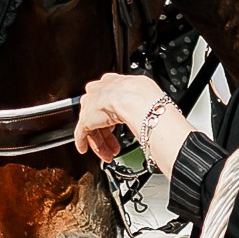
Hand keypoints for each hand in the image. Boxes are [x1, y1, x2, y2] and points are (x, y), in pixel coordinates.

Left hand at [73, 72, 190, 169]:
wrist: (135, 99)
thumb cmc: (144, 95)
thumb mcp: (144, 93)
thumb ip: (141, 100)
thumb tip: (156, 108)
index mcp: (114, 83)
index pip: (109, 99)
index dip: (113, 114)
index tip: (117, 126)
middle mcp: (100, 92)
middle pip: (99, 114)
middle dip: (107, 134)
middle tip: (114, 146)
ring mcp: (92, 105)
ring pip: (93, 126)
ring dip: (100, 143)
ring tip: (107, 155)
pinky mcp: (86, 118)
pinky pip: (81, 133)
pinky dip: (83, 143)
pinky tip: (84, 149)